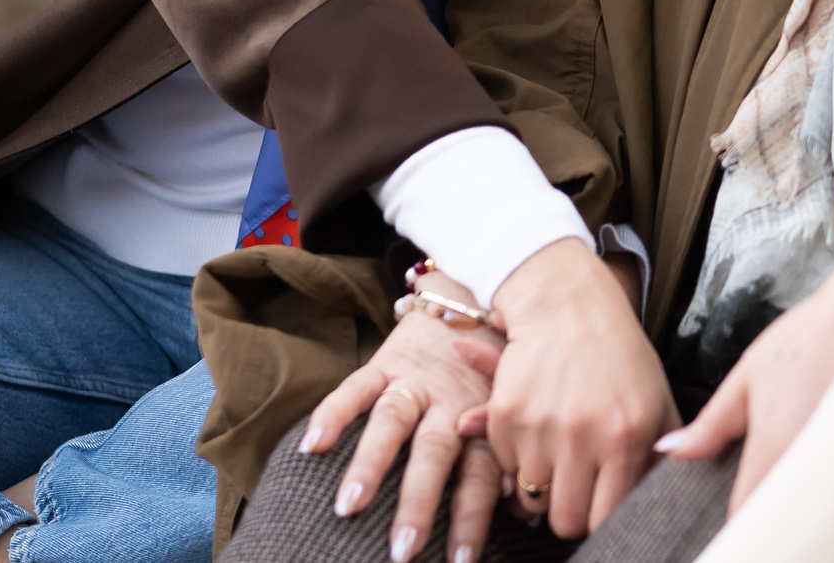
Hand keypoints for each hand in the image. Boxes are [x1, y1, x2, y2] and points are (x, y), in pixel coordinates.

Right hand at [296, 268, 505, 562]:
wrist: (472, 297)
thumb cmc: (493, 369)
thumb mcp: (507, 407)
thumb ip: (505, 453)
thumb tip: (521, 507)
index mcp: (482, 422)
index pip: (477, 477)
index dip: (470, 518)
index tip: (458, 559)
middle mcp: (448, 403)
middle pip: (433, 456)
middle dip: (417, 503)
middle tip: (402, 549)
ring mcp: (414, 383)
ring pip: (392, 422)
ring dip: (370, 464)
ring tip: (348, 506)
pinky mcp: (383, 364)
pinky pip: (355, 387)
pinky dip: (333, 414)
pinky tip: (311, 445)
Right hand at [469, 238, 677, 537]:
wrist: (568, 302)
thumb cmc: (617, 352)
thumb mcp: (657, 398)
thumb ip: (665, 454)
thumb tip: (661, 502)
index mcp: (629, 436)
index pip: (607, 519)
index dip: (602, 515)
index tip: (600, 502)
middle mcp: (584, 435)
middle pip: (566, 520)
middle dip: (570, 506)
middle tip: (576, 480)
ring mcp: (541, 426)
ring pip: (532, 497)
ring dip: (542, 480)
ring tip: (558, 445)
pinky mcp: (506, 414)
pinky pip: (505, 466)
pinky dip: (516, 454)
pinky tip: (537, 423)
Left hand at [656, 220, 833, 511]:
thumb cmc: (815, 336)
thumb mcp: (750, 374)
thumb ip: (711, 424)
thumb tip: (669, 452)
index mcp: (774, 451)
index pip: (742, 519)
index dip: (732, 523)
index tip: (727, 517)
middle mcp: (812, 468)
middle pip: (782, 523)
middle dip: (768, 519)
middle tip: (761, 494)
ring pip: (816, 511)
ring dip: (802, 505)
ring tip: (794, 482)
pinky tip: (831, 470)